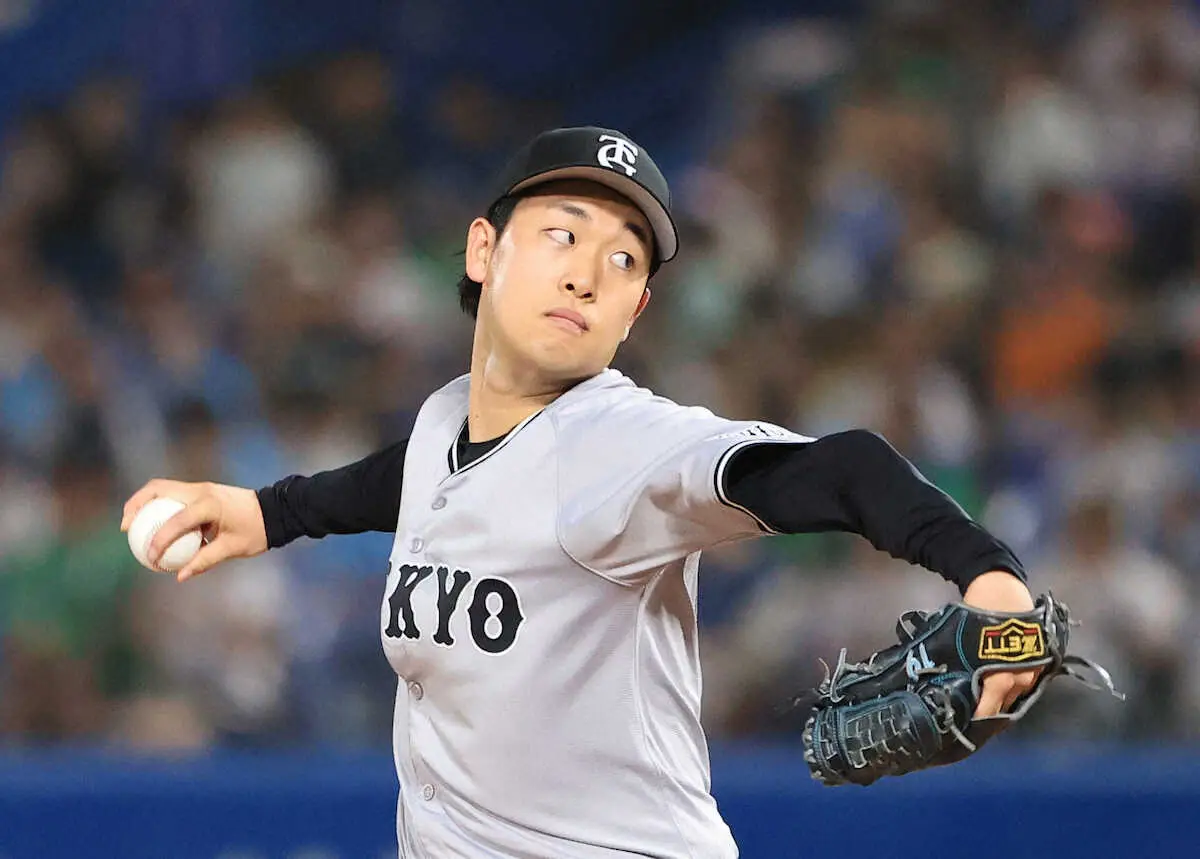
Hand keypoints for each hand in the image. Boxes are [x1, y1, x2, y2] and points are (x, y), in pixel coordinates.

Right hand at [121, 479, 267, 581]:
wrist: (275, 510)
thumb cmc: (257, 531)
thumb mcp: (233, 548)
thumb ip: (205, 560)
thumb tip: (179, 576)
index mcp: (209, 504)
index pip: (175, 521)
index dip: (159, 540)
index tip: (150, 557)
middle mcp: (201, 491)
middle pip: (157, 490)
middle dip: (136, 505)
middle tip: (125, 527)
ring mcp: (200, 488)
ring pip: (162, 488)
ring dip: (144, 502)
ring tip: (130, 523)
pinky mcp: (202, 491)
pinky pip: (173, 495)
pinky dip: (159, 506)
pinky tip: (152, 525)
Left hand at [963, 570, 1039, 718]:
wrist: (1000, 584)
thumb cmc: (978, 611)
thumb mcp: (962, 639)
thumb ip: (956, 664)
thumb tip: (937, 683)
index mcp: (1002, 675)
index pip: (989, 709)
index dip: (977, 721)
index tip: (964, 731)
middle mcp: (1023, 677)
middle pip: (1005, 706)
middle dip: (988, 715)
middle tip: (970, 724)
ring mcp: (1034, 669)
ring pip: (1016, 695)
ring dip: (1001, 702)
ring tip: (982, 710)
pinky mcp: (1039, 660)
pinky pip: (1025, 682)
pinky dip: (1012, 688)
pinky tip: (998, 691)